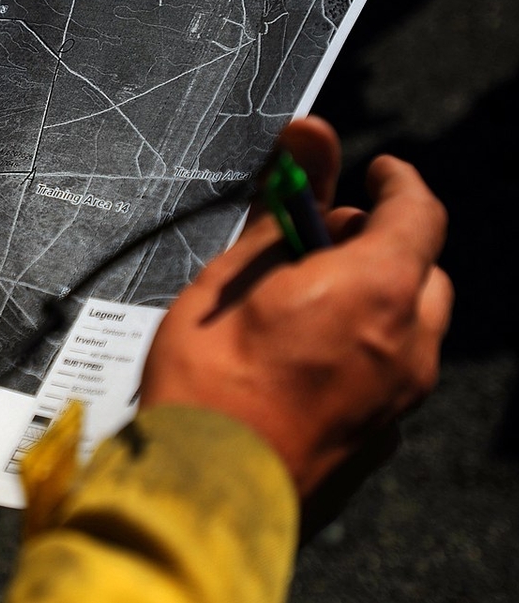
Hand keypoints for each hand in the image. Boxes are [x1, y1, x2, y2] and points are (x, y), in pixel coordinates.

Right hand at [139, 116, 452, 496]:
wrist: (206, 491)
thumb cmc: (207, 383)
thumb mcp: (229, 281)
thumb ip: (281, 207)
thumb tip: (310, 134)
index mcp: (373, 291)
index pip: (418, 211)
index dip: (397, 183)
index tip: (373, 171)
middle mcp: (408, 343)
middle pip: (420, 270)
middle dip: (378, 246)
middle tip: (314, 246)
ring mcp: (403, 397)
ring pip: (412, 324)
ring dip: (374, 299)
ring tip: (301, 307)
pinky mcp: (386, 436)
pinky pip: (394, 371)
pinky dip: (365, 348)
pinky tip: (303, 361)